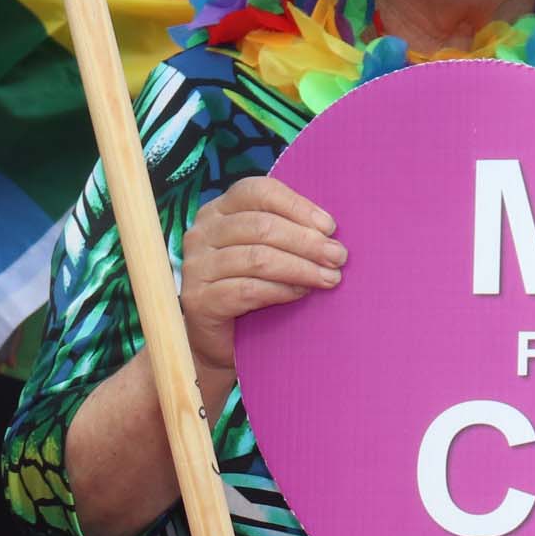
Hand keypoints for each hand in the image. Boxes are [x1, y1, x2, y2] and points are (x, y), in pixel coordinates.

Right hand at [176, 175, 343, 390]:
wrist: (222, 343)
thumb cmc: (252, 290)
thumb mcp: (268, 252)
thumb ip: (287, 234)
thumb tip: (329, 231)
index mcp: (218, 210)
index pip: (258, 192)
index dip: (297, 206)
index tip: (330, 227)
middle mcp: (201, 233)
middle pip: (261, 226)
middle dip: (306, 242)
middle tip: (338, 257)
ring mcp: (196, 267)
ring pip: (257, 258)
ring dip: (300, 267)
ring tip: (328, 278)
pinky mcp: (198, 300)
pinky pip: (247, 290)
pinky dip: (280, 290)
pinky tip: (301, 293)